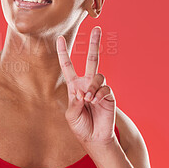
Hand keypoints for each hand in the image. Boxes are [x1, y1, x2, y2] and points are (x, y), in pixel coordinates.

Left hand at [56, 26, 115, 147]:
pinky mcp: (109, 95)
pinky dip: (99, 93)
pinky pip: (105, 87)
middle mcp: (87, 83)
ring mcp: (99, 88)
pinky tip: (95, 101)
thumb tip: (83, 91)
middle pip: (91, 59)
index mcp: (74, 86)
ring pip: (98, 75)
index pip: (68, 66)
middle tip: (97, 29)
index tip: (59, 38)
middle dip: (94, 44)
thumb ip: (74, 101)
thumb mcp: (71, 114)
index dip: (63, 53)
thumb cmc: (80, 126)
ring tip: (88, 99)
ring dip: (92, 86)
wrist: (94, 138)